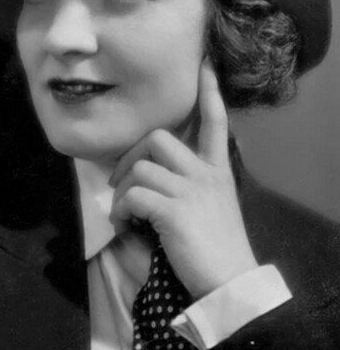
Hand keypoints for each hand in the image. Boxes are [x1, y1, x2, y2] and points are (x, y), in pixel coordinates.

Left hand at [109, 60, 257, 298]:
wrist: (231, 286)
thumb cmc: (217, 253)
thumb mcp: (212, 210)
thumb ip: (188, 189)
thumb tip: (147, 185)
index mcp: (218, 172)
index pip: (215, 122)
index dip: (209, 92)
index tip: (205, 64)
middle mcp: (206, 174)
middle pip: (159, 138)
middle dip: (130, 155)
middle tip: (119, 182)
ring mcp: (191, 190)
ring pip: (141, 168)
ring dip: (123, 191)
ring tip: (125, 214)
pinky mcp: (174, 210)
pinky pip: (134, 196)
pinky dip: (122, 211)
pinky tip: (126, 226)